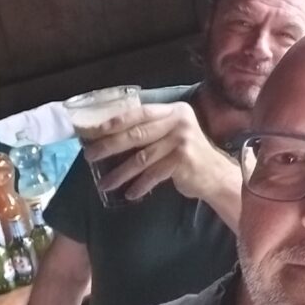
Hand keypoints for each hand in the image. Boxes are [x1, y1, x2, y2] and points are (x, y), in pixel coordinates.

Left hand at [82, 102, 235, 199]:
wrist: (215, 174)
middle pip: (136, 134)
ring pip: (142, 158)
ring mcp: (182, 141)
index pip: (139, 112)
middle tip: (89, 156)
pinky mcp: (183, 160)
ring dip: (120, 173)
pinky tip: (130, 193)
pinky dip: (140, 185)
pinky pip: (154, 174)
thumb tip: (108, 136)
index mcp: (174, 111)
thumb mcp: (172, 134)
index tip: (93, 131)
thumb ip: (151, 130)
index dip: (115, 121)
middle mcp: (179, 122)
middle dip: (109, 146)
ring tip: (104, 183)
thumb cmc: (187, 154)